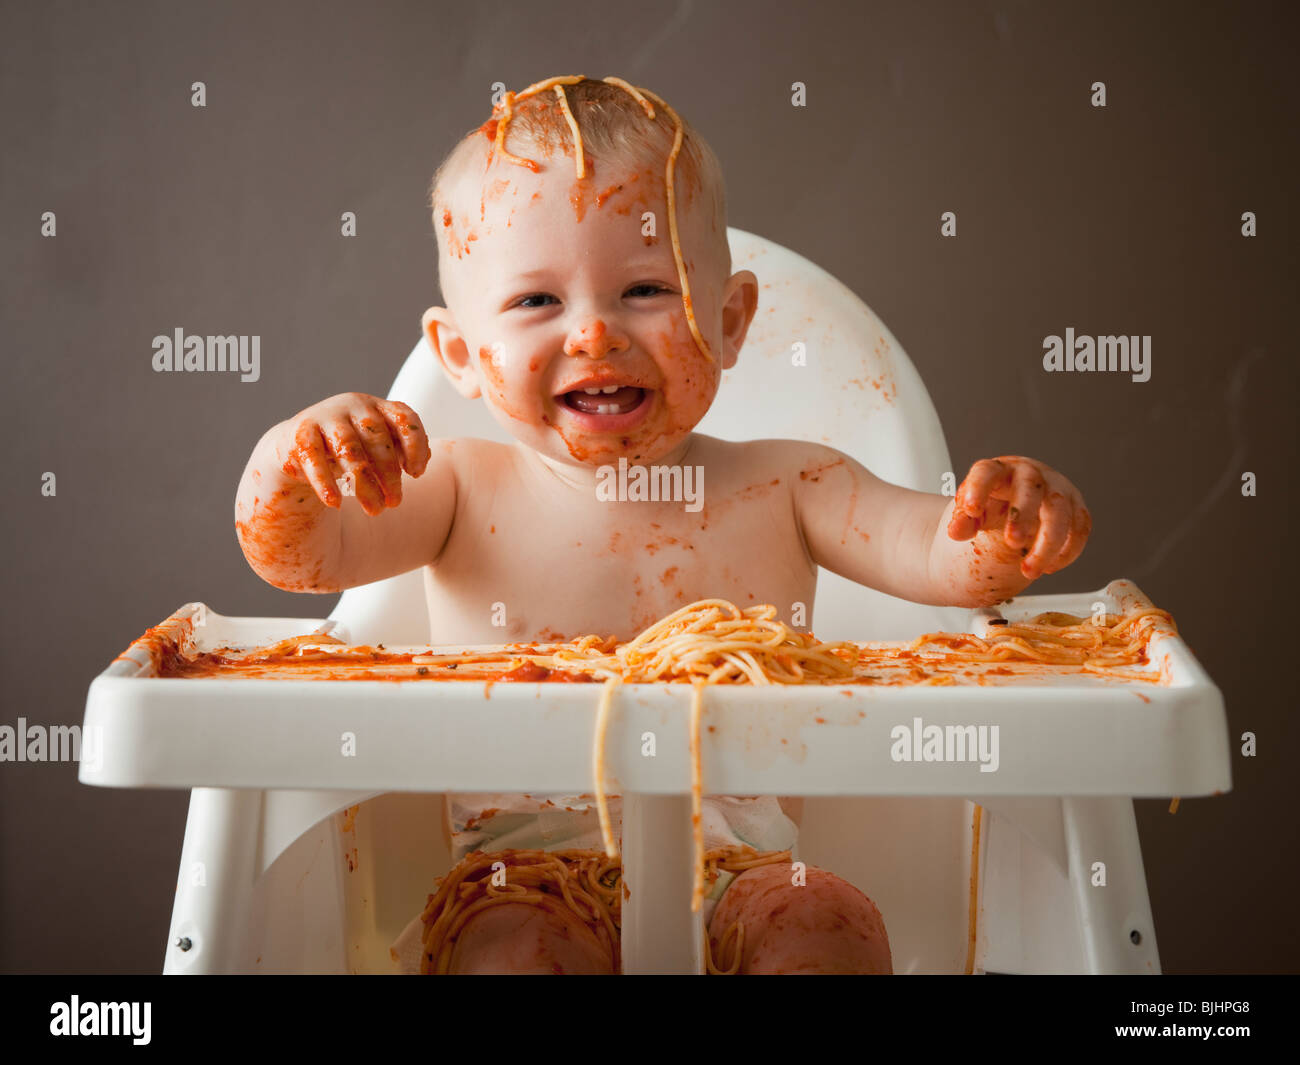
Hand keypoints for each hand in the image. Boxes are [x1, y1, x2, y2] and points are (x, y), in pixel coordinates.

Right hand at [276, 394, 430, 515]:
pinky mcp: (301, 434)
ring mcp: (325, 417)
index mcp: (377, 407)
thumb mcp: (378, 447)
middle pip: (378, 440)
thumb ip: (403, 449)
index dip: (415, 446)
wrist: (298, 446)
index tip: (416, 474)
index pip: (404, 419)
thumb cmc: (350, 449)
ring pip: (350, 452)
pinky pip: (315, 459)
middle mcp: (353, 406)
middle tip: (395, 503)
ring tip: (375, 510)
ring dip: (365, 485)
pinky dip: (325, 483)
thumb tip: (423, 460)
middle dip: (390, 476)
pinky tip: (335, 504)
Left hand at [946, 456, 1090, 578]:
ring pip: (1061, 512)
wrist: (1015, 502)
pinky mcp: (1075, 507)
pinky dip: (1067, 551)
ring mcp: (1056, 489)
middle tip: (1012, 543)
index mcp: (998, 471)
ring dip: (1048, 544)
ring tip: (1028, 570)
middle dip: (1023, 516)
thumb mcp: (971, 510)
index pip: (986, 472)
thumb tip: (956, 531)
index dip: (978, 488)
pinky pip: (1080, 528)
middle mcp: (1030, 475)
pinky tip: (1049, 567)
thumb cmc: (992, 503)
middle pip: (1031, 489)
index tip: (970, 509)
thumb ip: (962, 520)